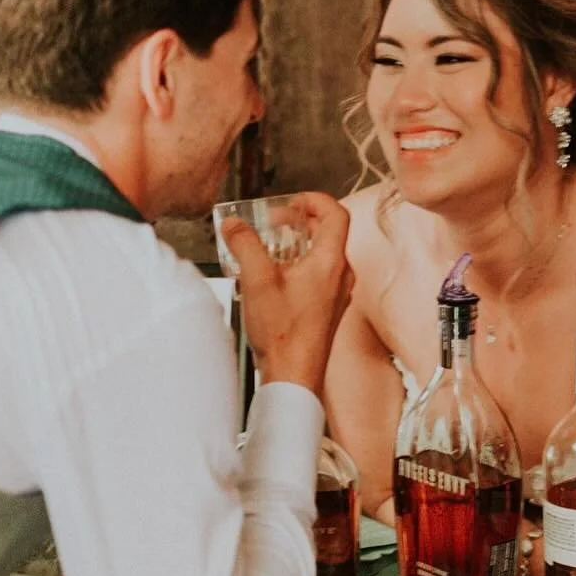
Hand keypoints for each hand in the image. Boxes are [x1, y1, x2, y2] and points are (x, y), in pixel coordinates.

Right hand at [223, 193, 351, 392]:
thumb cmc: (284, 334)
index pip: (336, 213)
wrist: (294, 375)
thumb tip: (234, 225)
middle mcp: (341, 275)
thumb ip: (244, 245)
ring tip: (271, 245)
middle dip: (301, 220)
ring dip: (298, 242)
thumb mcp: (256, 280)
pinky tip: (273, 274)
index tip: (292, 201)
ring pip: (323, 253)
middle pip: (329, 231)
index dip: (314, 200)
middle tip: (275, 221)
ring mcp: (336, 292)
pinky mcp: (327, 307)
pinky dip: (299, 263)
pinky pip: (319, 273)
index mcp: (331, 262)